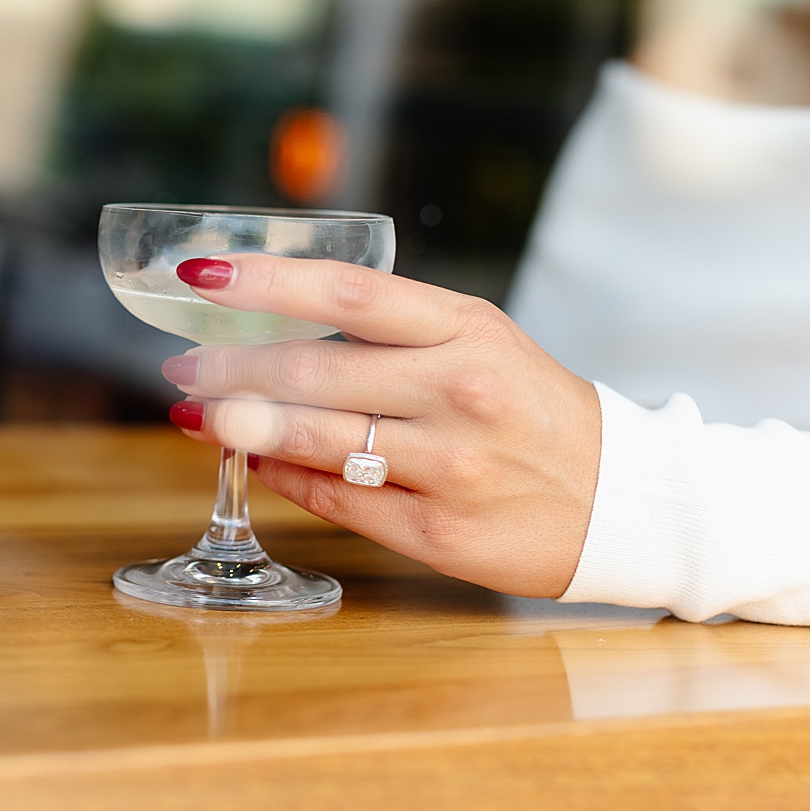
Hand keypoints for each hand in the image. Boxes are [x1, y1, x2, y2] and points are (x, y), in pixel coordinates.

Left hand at [161, 254, 600, 597]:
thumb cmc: (532, 409)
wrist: (624, 499)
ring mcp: (452, 469)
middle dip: (233, 370)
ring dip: (242, 427)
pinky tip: (254, 463)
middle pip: (317, 373)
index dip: (267, 282)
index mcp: (468, 330)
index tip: (203, 274)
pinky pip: (340, 503)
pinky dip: (286, 479)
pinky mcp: (442, 536)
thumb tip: (276, 326)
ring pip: (319, 441)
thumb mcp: (481, 343)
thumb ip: (391, 332)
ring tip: (197, 414)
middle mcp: (461, 394)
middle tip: (185, 365)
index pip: (351, 293)